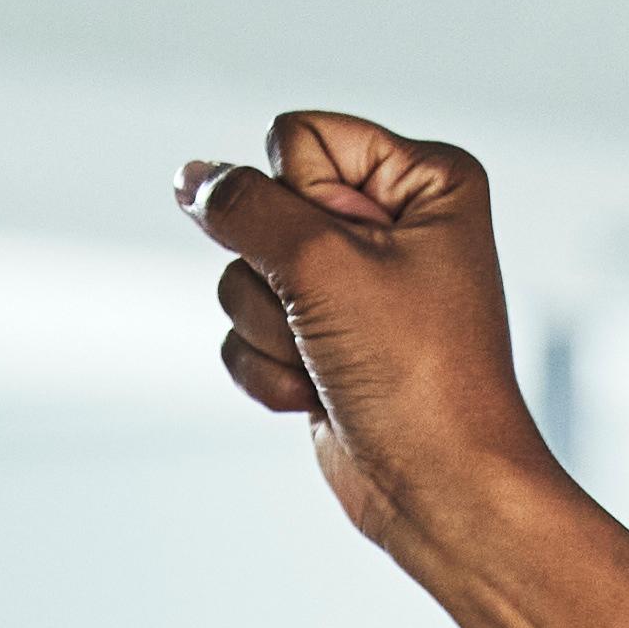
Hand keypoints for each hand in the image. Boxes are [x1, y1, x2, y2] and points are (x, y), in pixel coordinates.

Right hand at [181, 114, 565, 563]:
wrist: (438, 488)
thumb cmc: (418, 374)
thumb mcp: (323, 265)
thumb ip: (244, 207)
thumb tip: (191, 179)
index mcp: (423, 181)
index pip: (297, 139)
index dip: (297, 200)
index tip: (349, 260)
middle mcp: (389, 224)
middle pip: (262, 209)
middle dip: (281, 277)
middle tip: (339, 320)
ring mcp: (349, 285)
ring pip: (242, 275)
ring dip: (274, 331)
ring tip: (333, 363)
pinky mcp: (319, 338)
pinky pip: (244, 330)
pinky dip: (270, 369)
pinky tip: (319, 394)